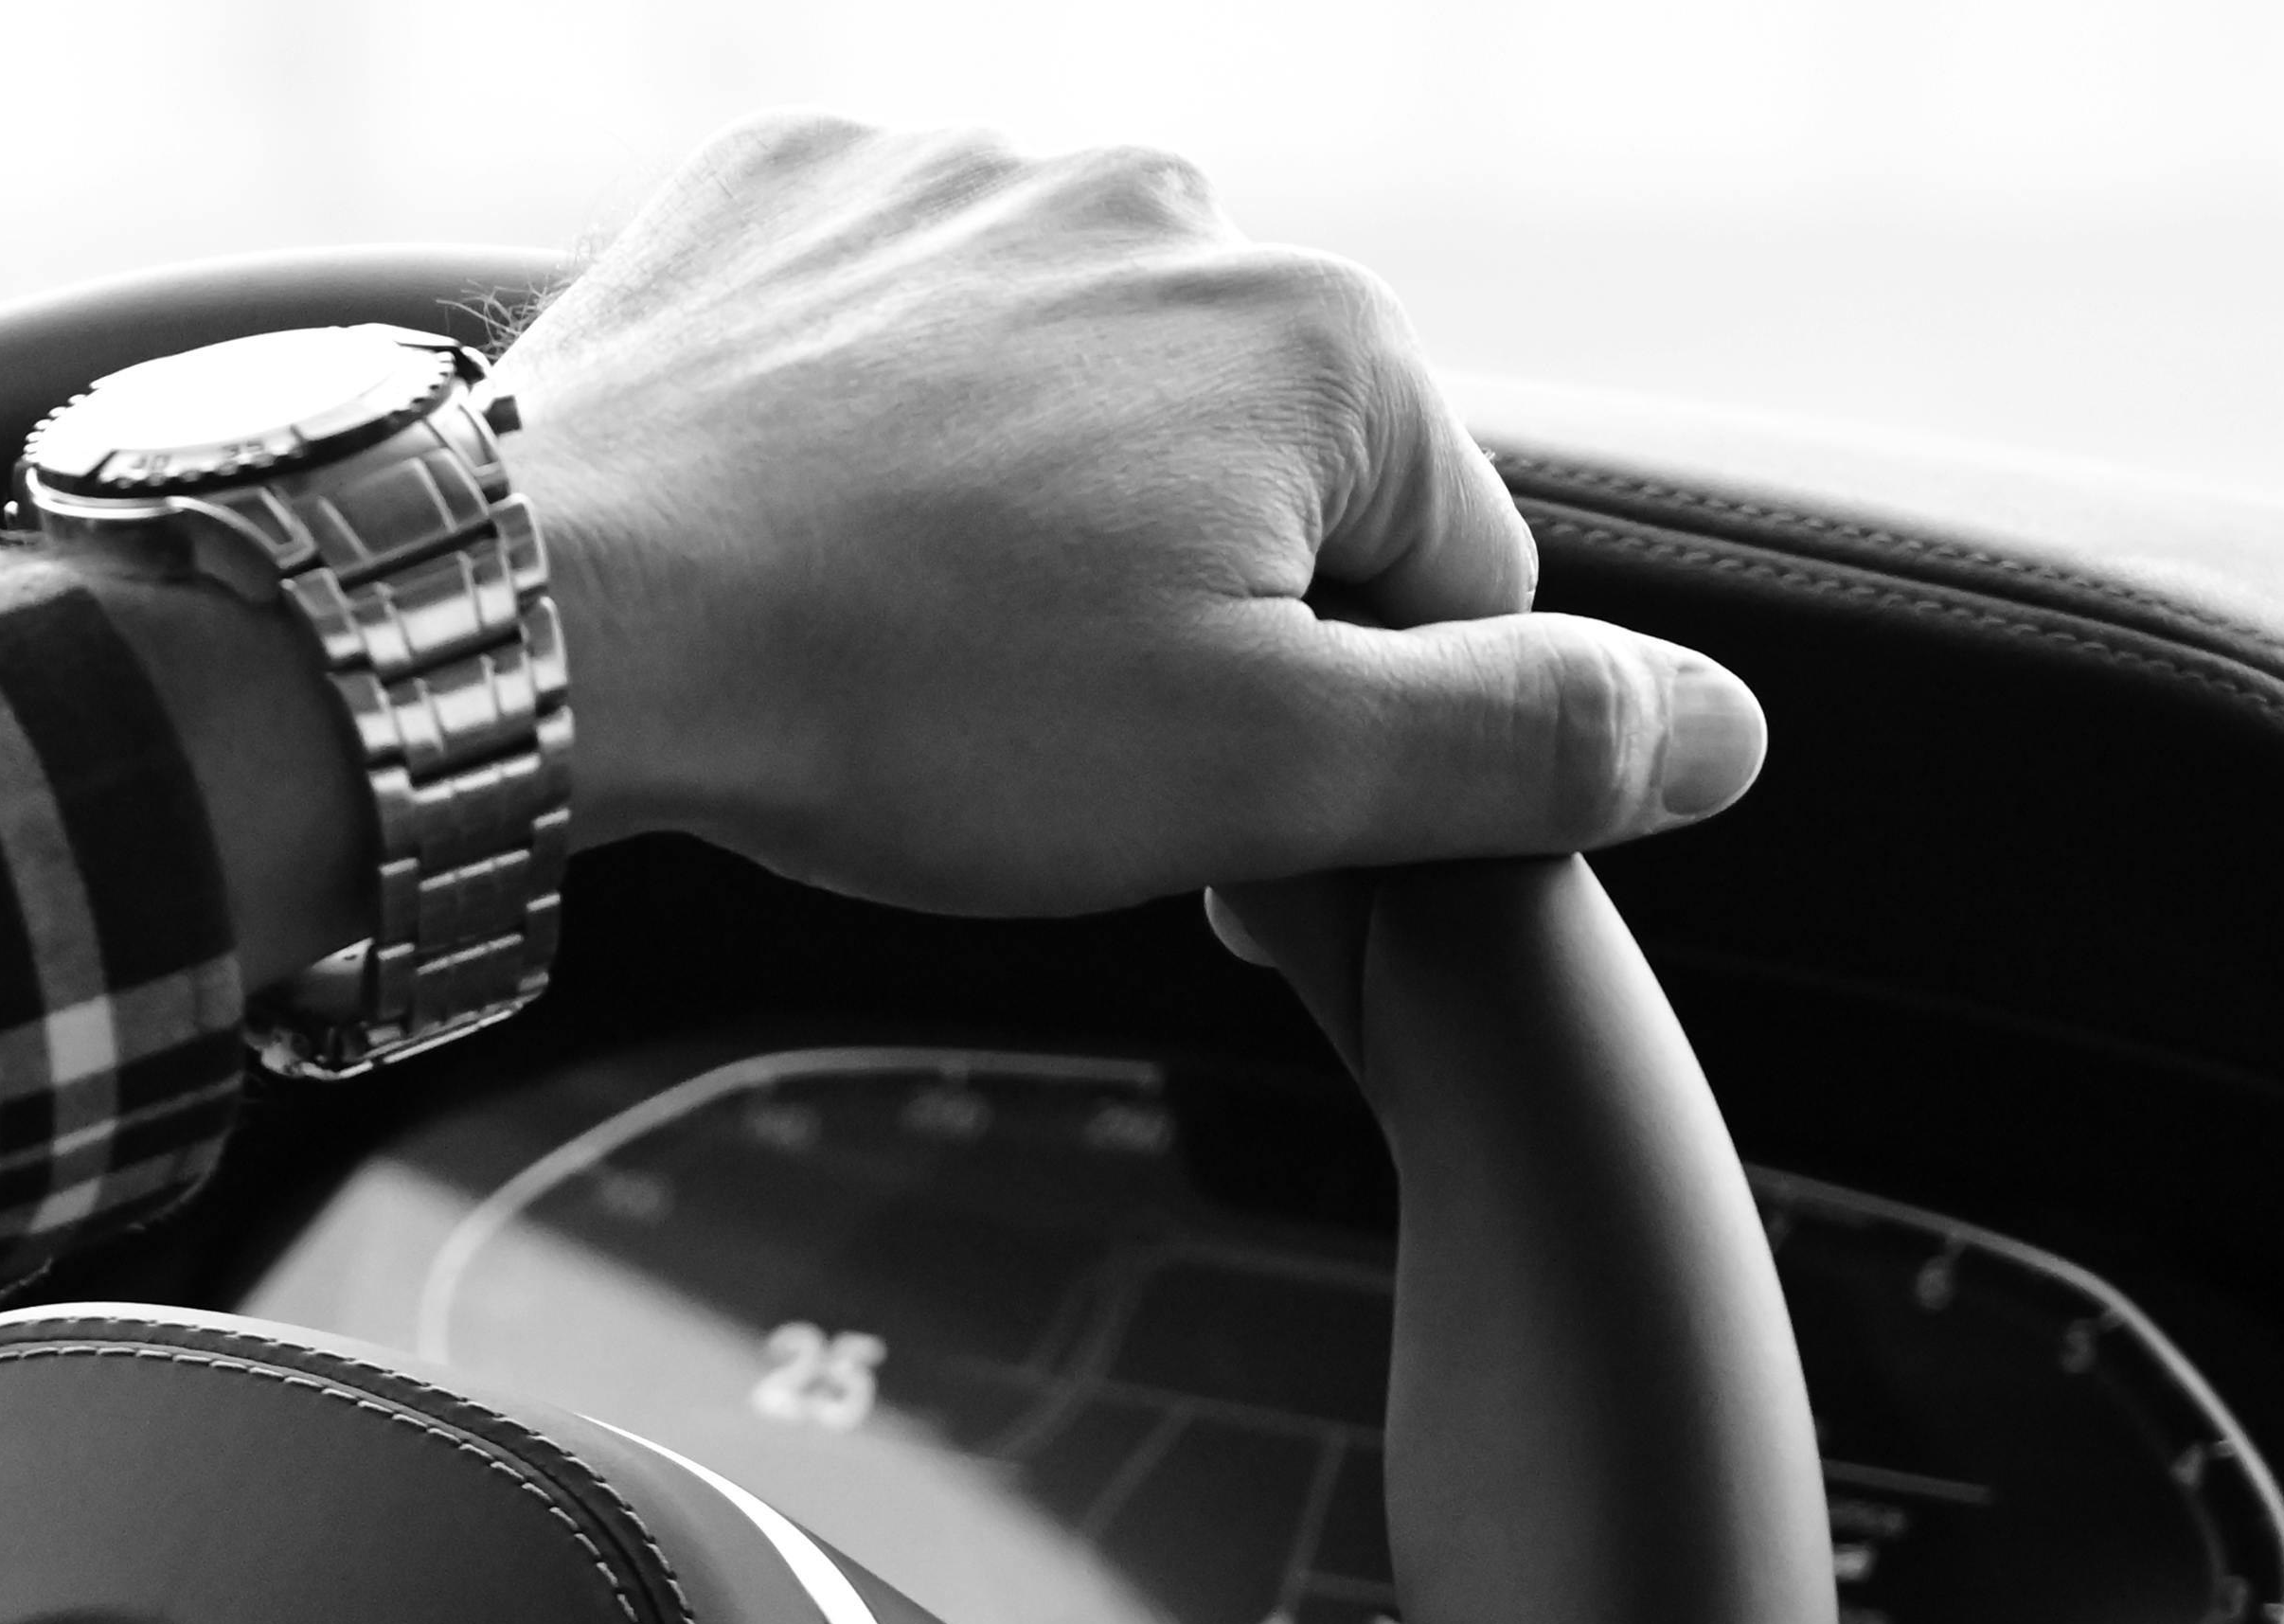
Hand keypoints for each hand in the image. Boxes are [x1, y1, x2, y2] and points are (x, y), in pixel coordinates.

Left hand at [493, 121, 1767, 914]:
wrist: (563, 615)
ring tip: (898, 634)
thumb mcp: (1269, 776)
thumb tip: (1721, 732)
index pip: (1442, 575)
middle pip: (1253, 474)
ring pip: (1069, 401)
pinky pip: (893, 334)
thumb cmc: (902, 699)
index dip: (1338, 724)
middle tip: (1019, 724)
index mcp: (1324, 339)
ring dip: (1019, 519)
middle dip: (1176, 607)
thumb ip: (1521, 746)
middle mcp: (1164, 203)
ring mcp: (965, 177)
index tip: (1191, 786)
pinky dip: (870, 434)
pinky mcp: (792, 191)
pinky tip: (805, 533)